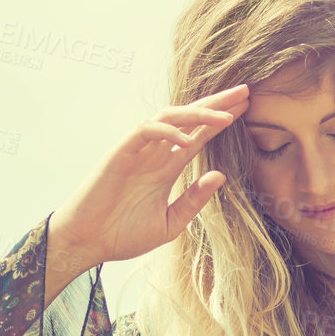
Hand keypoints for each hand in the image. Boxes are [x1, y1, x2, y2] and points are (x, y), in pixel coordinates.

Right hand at [52, 83, 249, 265]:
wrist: (88, 243)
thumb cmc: (123, 234)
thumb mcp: (171, 223)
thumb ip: (194, 200)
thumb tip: (220, 175)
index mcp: (167, 167)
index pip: (199, 135)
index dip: (221, 121)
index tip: (246, 109)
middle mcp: (155, 153)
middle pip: (189, 119)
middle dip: (217, 104)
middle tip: (246, 92)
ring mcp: (138, 151)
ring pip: (170, 117)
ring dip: (198, 113)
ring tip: (225, 116)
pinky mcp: (120, 153)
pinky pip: (146, 131)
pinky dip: (167, 131)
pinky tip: (187, 138)